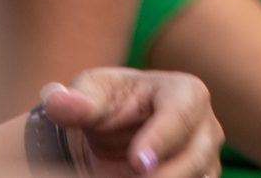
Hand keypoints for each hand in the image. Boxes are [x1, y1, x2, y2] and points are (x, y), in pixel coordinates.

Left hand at [36, 69, 222, 177]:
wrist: (111, 134)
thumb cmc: (105, 106)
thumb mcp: (89, 97)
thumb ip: (75, 102)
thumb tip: (56, 100)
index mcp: (183, 91)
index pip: (184, 109)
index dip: (163, 136)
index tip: (138, 161)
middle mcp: (203, 124)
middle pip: (199, 151)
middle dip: (171, 173)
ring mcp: (204, 156)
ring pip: (200, 176)